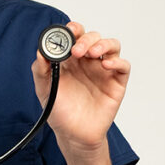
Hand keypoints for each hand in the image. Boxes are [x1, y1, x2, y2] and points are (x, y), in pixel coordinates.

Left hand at [30, 21, 130, 154]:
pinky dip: (117, 61)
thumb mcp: (44, 89)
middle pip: (93, 37)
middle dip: (86, 39)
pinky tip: (105, 65)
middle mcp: (88, 61)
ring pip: (111, 46)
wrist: (73, 135)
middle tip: (76, 51)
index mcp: (70, 59)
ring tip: (92, 53)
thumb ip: (40, 70)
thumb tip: (40, 52)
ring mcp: (103, 70)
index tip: (68, 31)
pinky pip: (123, 66)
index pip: (75, 35)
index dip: (73, 29)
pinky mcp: (116, 82)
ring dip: (103, 44)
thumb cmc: (59, 111)